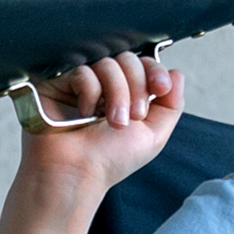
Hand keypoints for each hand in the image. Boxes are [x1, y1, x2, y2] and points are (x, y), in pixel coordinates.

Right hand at [0, 50, 185, 233]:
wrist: (76, 174)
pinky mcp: (57, 81)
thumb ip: (172, 104)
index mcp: (125, 93)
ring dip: (117, 94)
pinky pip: (83, 71)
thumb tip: (177, 73)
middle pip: (128, 59)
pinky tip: (84, 114)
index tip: (160, 88)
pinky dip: (90, 94)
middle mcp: (102, 84)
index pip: (143, 65)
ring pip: (108, 63)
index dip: (155, 71)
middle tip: (133, 117)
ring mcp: (79, 81)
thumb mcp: (153, 135)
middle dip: (137, 87)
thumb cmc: (109, 161)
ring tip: (113, 122)